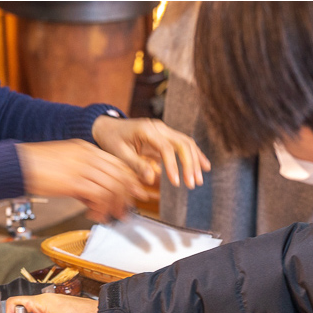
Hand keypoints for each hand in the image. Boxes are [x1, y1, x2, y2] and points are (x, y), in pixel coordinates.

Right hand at [16, 139, 148, 223]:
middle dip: (128, 194)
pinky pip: (99, 196)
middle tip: (128, 210)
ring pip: (112, 186)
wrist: (17, 164)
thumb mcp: (64, 168)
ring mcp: (82, 167)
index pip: (117, 163)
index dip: (129, 179)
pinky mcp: (74, 181)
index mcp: (86, 149)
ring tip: (112, 217)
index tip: (135, 193)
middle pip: (119, 174)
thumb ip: (81, 181)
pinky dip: (102, 209)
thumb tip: (93, 199)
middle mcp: (87, 155)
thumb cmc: (35, 167)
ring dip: (115, 205)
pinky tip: (96, 216)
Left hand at [92, 116, 210, 188]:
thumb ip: (135, 165)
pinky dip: (194, 155)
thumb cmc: (112, 140)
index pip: (166, 148)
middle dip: (190, 164)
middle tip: (192, 184)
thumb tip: (151, 179)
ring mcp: (164, 130)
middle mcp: (159, 127)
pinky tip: (204, 166)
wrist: (109, 127)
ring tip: (198, 180)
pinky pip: (184, 144)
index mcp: (146, 130)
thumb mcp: (118, 154)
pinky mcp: (167, 136)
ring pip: (186, 143)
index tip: (176, 182)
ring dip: (195, 161)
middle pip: (182, 143)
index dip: (173, 166)